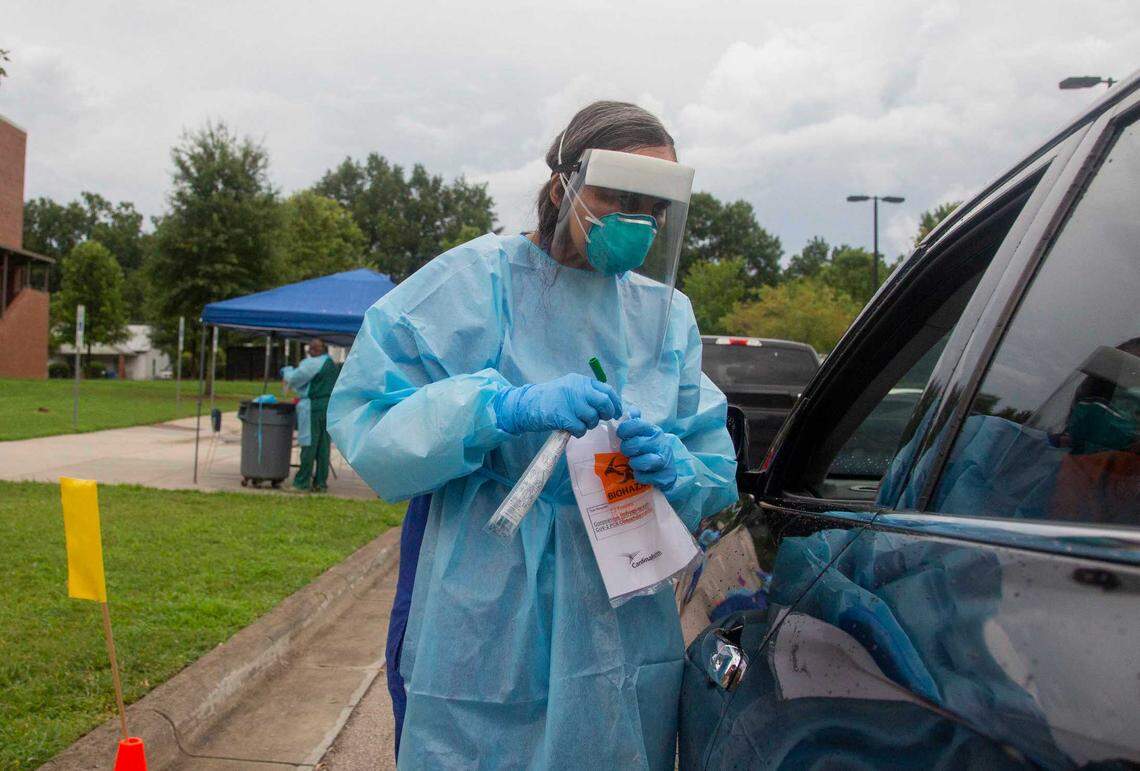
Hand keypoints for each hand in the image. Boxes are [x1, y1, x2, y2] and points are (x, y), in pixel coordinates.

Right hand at [494, 374, 621, 436]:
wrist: (526, 404)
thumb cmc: (550, 398)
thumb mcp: (570, 388)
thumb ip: (587, 393)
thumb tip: (608, 404)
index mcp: (581, 381)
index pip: (607, 390)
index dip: (616, 403)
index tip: (617, 412)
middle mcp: (578, 389)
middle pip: (604, 403)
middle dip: (606, 414)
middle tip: (599, 419)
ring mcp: (571, 402)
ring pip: (593, 418)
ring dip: (589, 425)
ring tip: (578, 423)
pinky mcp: (564, 417)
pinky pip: (581, 429)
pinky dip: (578, 432)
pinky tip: (570, 429)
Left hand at [617, 407, 677, 490]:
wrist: (668, 468)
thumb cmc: (651, 449)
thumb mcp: (644, 434)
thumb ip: (635, 422)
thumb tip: (630, 411)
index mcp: (653, 430)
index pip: (635, 425)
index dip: (623, 430)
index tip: (621, 435)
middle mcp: (660, 442)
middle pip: (635, 444)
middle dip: (627, 450)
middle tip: (628, 452)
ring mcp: (664, 459)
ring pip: (642, 461)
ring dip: (634, 463)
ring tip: (634, 463)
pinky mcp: (664, 475)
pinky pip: (644, 476)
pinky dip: (639, 476)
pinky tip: (640, 473)